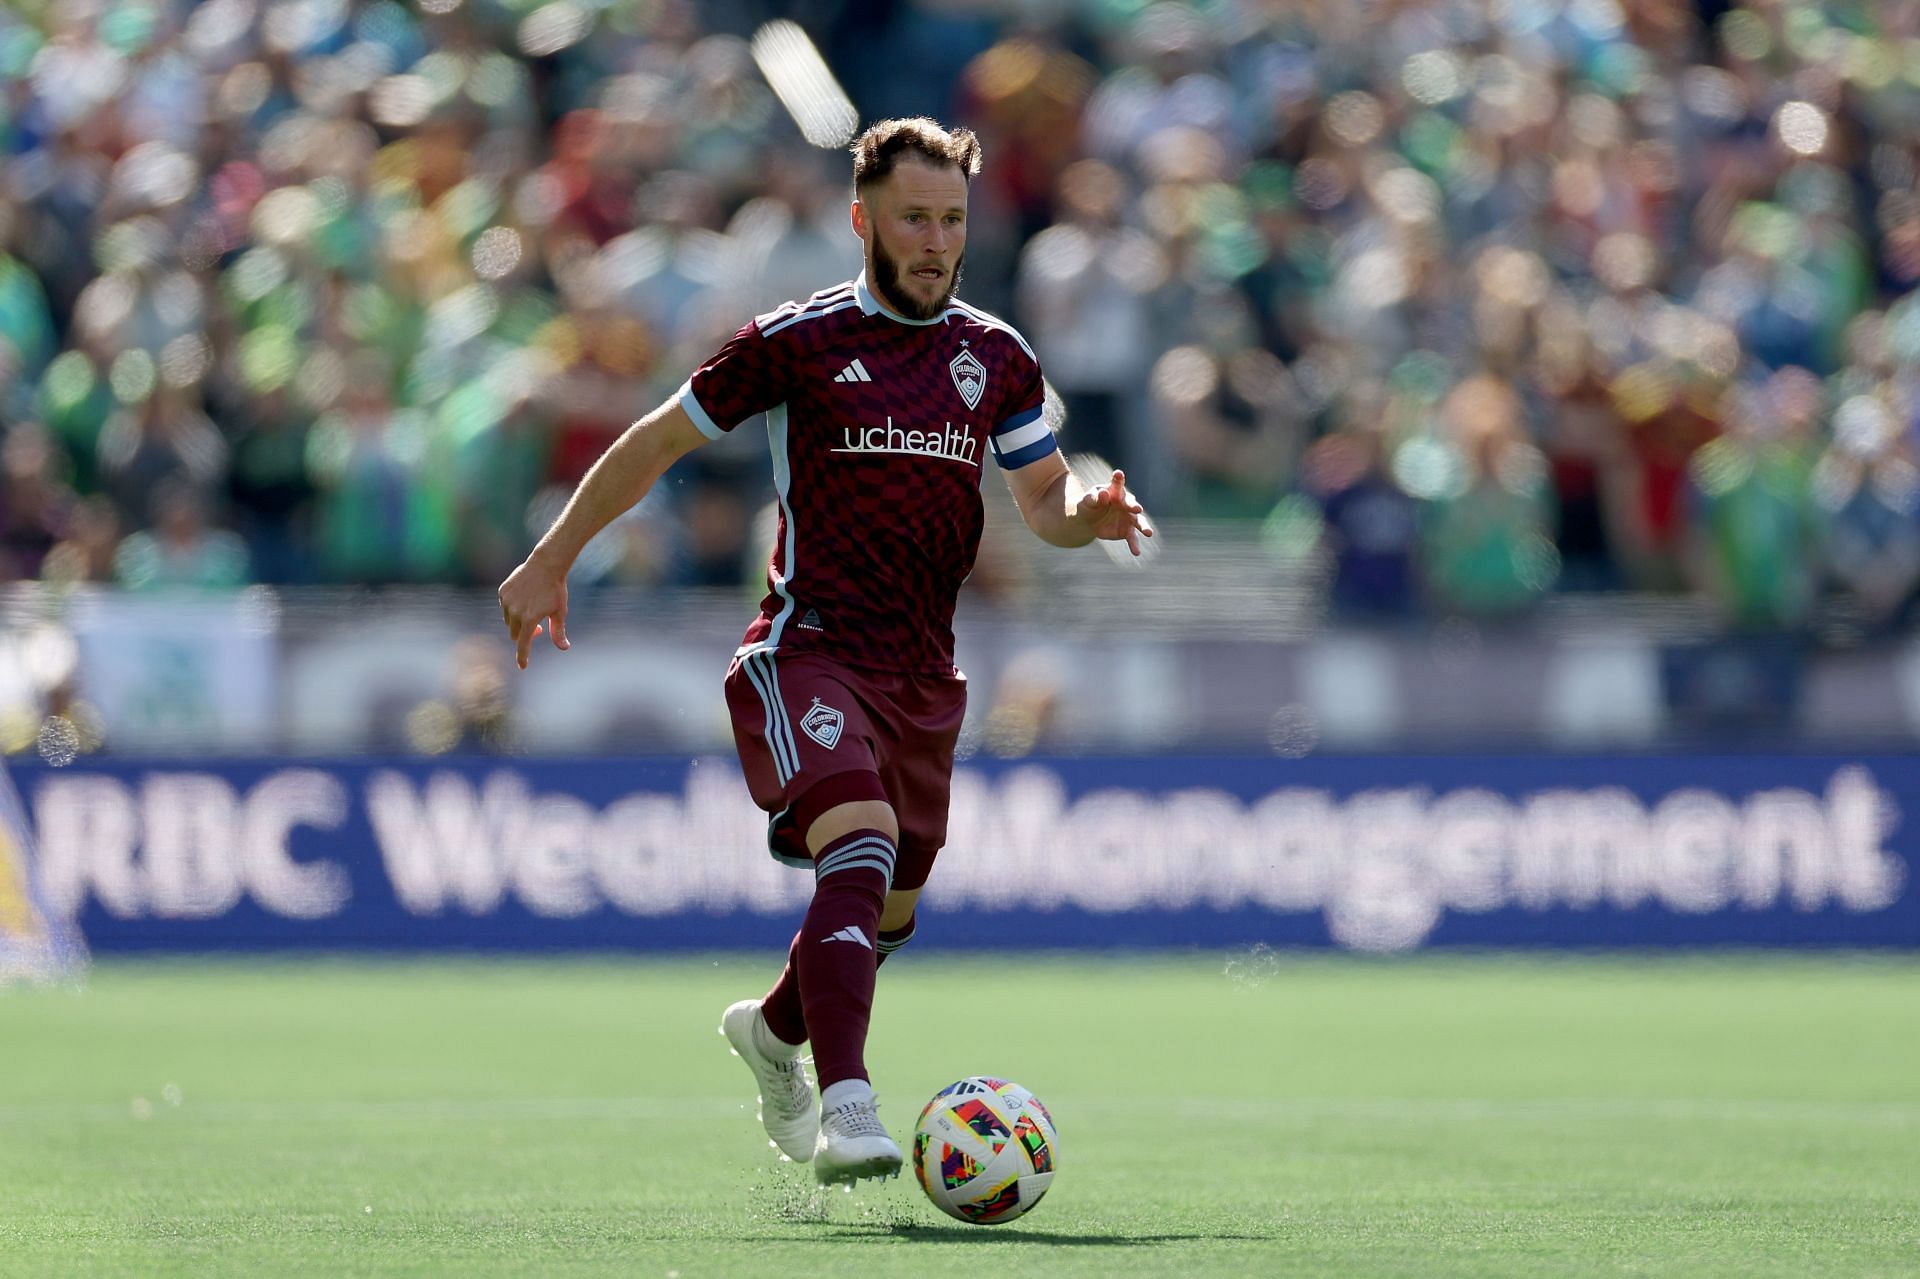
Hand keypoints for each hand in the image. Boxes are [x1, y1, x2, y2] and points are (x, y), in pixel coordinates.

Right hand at [498, 551, 570, 669]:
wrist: (546, 565)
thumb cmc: (556, 590)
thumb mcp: (560, 612)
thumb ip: (558, 632)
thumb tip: (564, 647)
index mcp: (529, 619)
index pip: (523, 645)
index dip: (523, 657)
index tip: (523, 666)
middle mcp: (514, 612)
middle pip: (514, 634)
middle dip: (525, 634)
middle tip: (539, 627)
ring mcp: (506, 601)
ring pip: (508, 620)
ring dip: (518, 621)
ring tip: (532, 609)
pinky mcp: (502, 592)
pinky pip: (505, 606)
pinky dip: (513, 607)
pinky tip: (525, 597)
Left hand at [1074, 468, 1153, 556]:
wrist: (1090, 519)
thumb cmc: (1090, 504)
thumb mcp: (1087, 500)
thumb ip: (1094, 497)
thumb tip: (1103, 494)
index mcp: (1115, 491)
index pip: (1117, 483)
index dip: (1117, 479)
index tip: (1118, 474)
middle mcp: (1125, 503)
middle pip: (1131, 504)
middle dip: (1134, 506)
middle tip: (1137, 508)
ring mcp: (1128, 517)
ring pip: (1138, 521)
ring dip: (1144, 527)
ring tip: (1148, 533)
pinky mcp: (1127, 530)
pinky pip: (1132, 538)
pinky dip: (1135, 545)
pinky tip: (1137, 552)